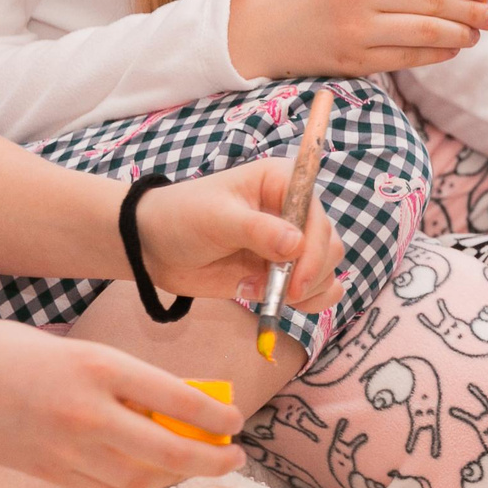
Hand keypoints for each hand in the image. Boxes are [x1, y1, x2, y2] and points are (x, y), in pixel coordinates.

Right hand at [0, 318, 242, 487]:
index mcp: (97, 366)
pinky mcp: (50, 473)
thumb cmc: (7, 351)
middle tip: (235, 458)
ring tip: (198, 465)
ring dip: (178, 476)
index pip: (178, 400)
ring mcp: (67, 450)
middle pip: (171, 451)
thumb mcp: (75, 348)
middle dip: (213, 460)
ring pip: (143, 478)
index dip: (218, 417)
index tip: (236, 421)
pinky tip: (153, 479)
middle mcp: (87, 412)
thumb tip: (179, 402)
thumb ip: (124, 378)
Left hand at [134, 160, 342, 311]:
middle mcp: (294, 213)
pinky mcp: (285, 273)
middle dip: (310, 274)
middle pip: (330, 247)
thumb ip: (258, 231)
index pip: (317, 215)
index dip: (314, 249)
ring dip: (307, 292)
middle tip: (280, 291)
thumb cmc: (183, 217)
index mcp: (283, 184)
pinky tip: (273, 300)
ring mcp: (292, 246)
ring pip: (328, 273)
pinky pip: (317, 292)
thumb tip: (297, 245)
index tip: (295, 280)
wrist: (157, 248)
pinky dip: (306, 303)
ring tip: (266, 292)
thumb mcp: (217, 218)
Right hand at [226, 0, 487, 79]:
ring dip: (461, 34)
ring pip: (427, 31)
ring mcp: (358, 29)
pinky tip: (452, 48)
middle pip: (435, 2)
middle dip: (472, 10)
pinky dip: (437, 53)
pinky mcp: (355, 61)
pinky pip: (409, 58)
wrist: (260, 24)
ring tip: (477, 34)